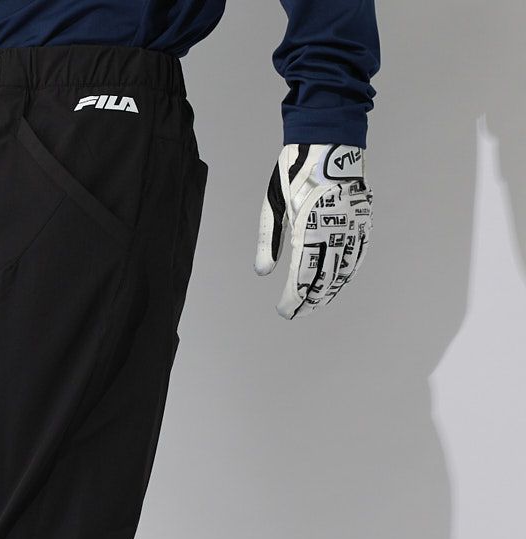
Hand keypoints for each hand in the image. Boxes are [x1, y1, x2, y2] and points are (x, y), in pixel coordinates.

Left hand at [255, 144, 371, 319]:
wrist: (330, 134)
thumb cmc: (295, 168)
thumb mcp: (273, 202)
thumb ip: (268, 239)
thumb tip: (262, 272)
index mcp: (310, 224)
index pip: (302, 273)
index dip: (294, 297)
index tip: (284, 311)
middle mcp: (336, 226)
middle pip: (325, 277)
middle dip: (311, 300)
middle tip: (297, 314)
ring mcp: (354, 222)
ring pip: (345, 268)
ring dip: (330, 290)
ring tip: (316, 304)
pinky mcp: (364, 216)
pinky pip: (359, 252)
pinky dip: (349, 271)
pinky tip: (340, 282)